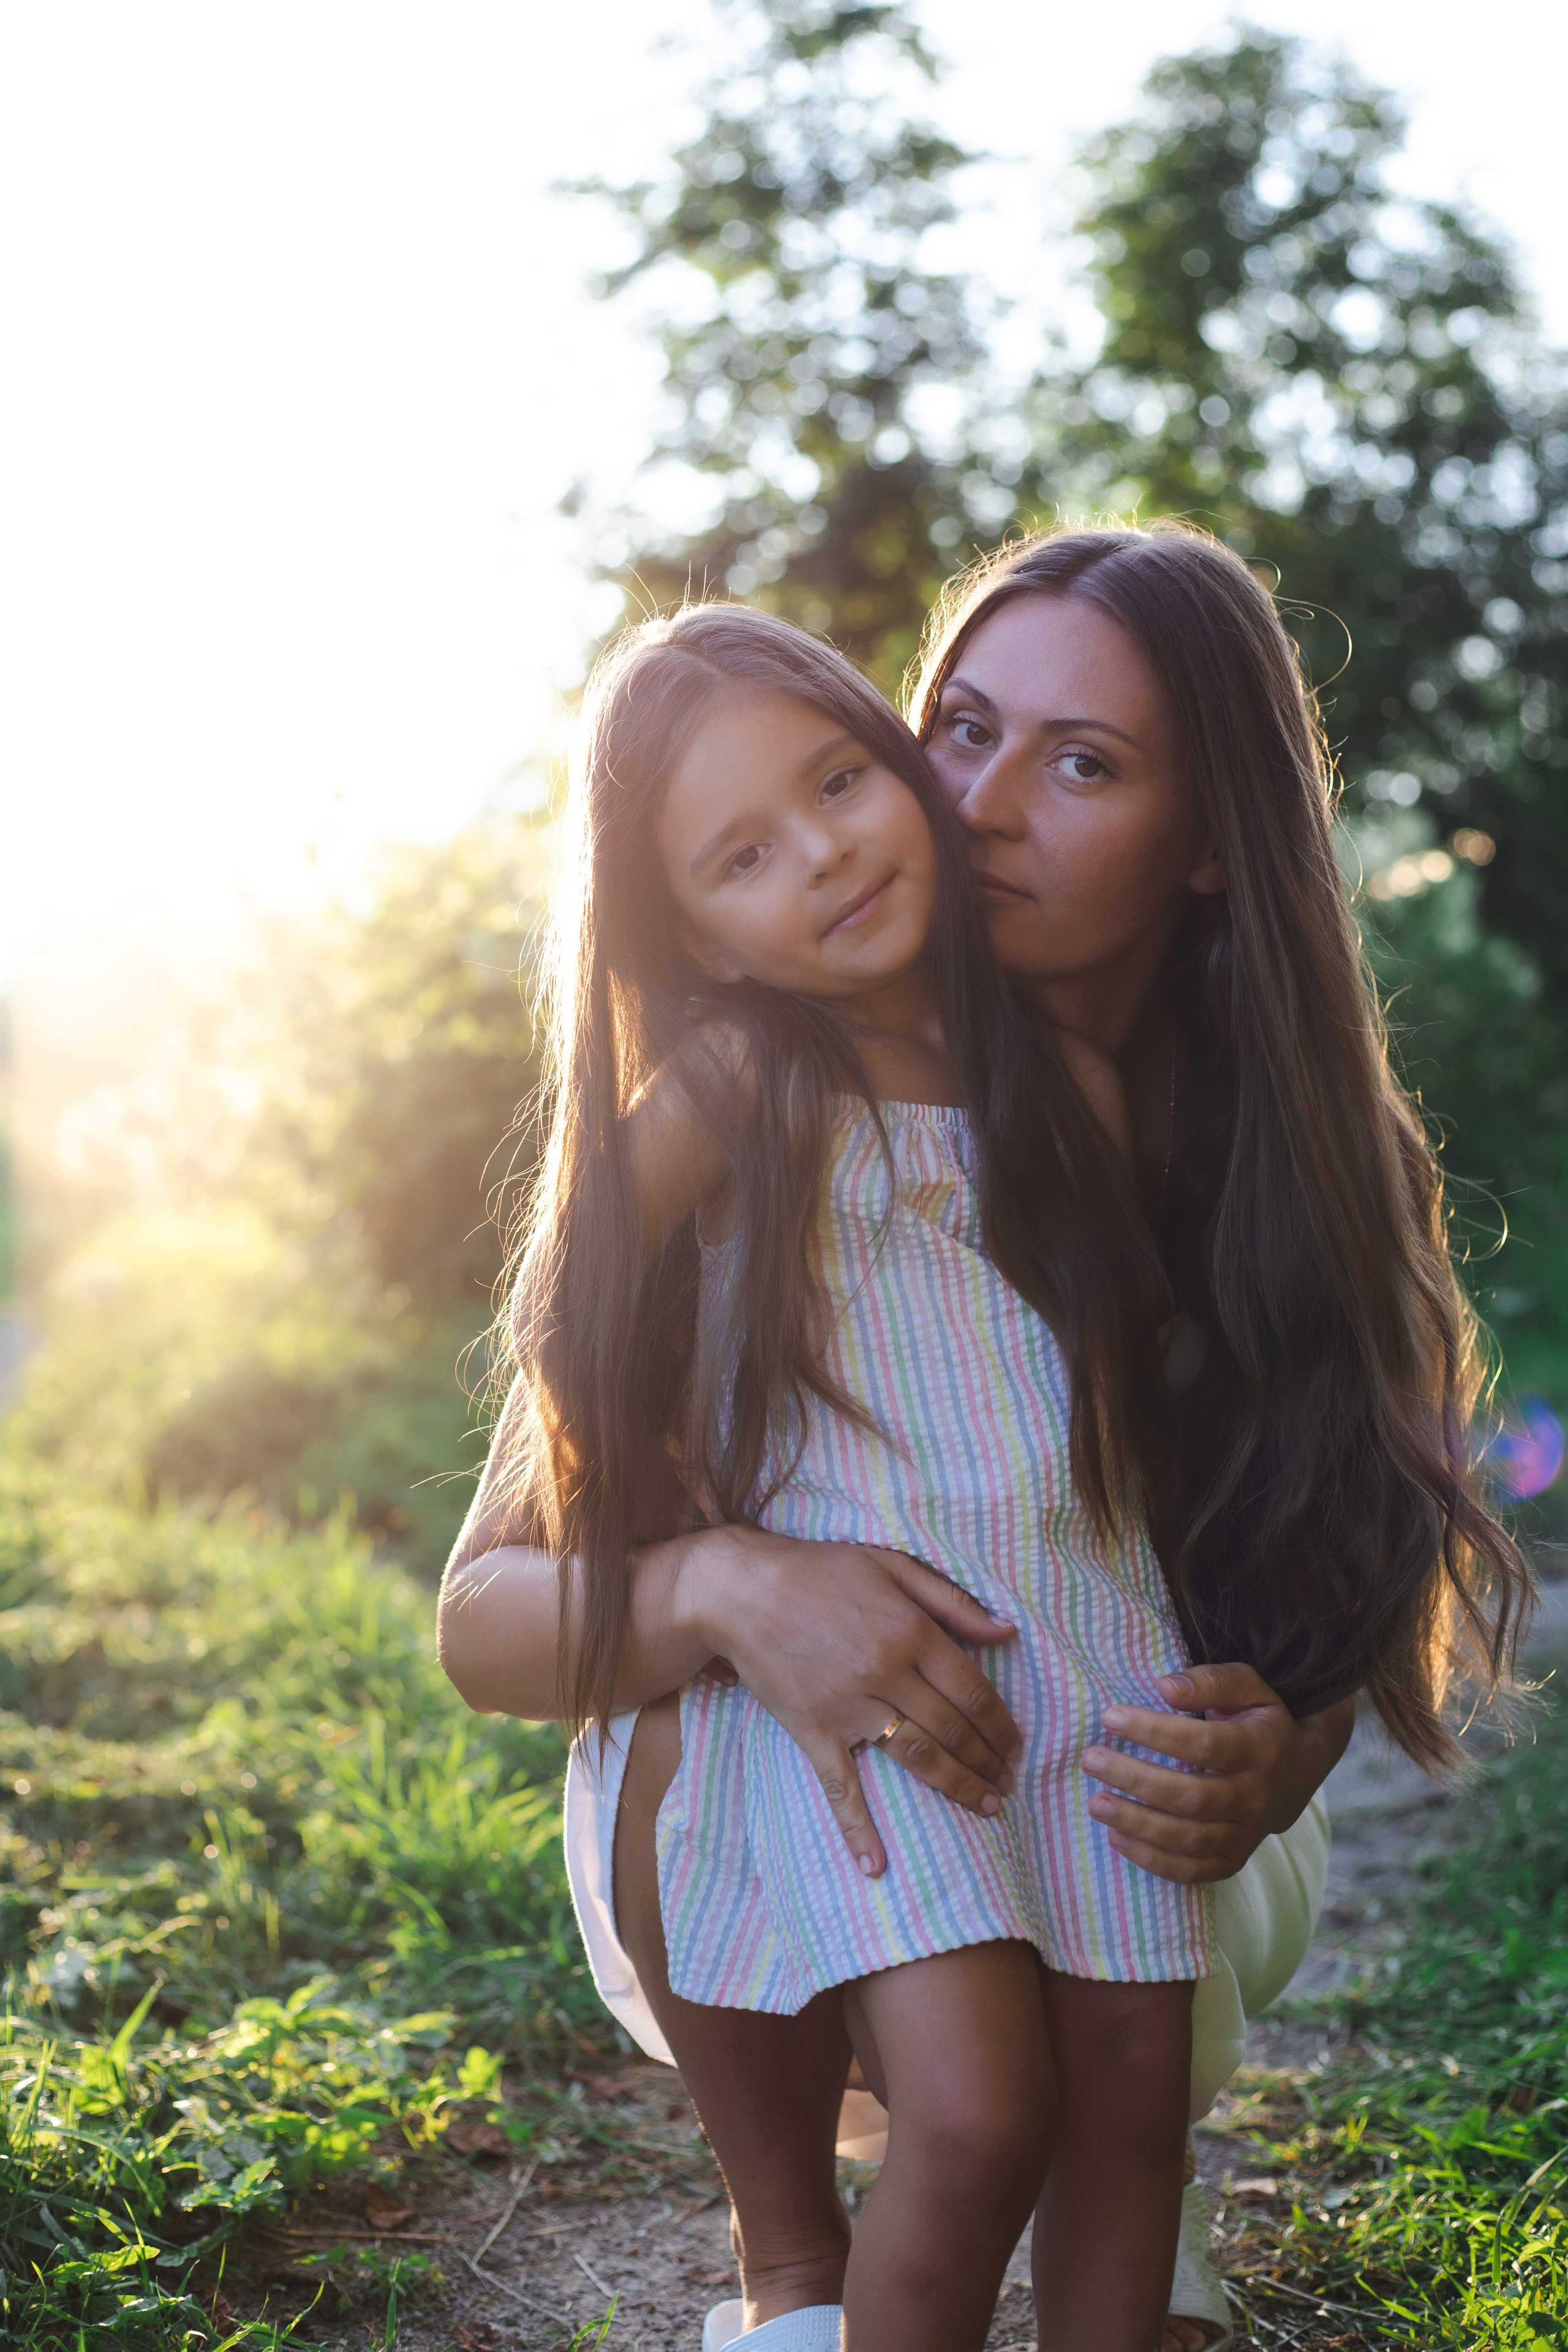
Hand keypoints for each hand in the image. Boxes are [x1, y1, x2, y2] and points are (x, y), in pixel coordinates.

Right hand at [684, 1526, 1021, 1878]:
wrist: (742, 1590)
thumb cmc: (820, 1571)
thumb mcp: (892, 1566)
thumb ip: (952, 1601)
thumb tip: (1007, 1632)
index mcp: (910, 1632)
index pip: (973, 1692)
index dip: (1001, 1725)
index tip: (1016, 1745)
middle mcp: (886, 1673)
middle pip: (952, 1730)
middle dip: (987, 1761)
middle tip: (1007, 1783)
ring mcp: (849, 1707)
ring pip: (916, 1758)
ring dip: (956, 1786)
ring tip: (985, 1806)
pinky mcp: (813, 1730)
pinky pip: (840, 1786)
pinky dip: (858, 1827)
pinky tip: (875, 1865)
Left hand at [1078, 1663, 1354, 1884]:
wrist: (1297, 1772)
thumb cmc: (1258, 1720)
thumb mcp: (1247, 1686)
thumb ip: (1210, 1680)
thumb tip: (1165, 1687)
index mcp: (1261, 1749)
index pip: (1204, 1744)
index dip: (1155, 1732)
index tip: (1111, 1717)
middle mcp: (1256, 1797)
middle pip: (1191, 1796)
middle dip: (1136, 1779)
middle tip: (1091, 1760)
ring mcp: (1247, 1835)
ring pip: (1188, 1839)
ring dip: (1137, 1823)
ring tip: (1096, 1803)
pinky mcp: (1233, 1860)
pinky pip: (1192, 1871)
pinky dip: (1152, 1860)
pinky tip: (1116, 1838)